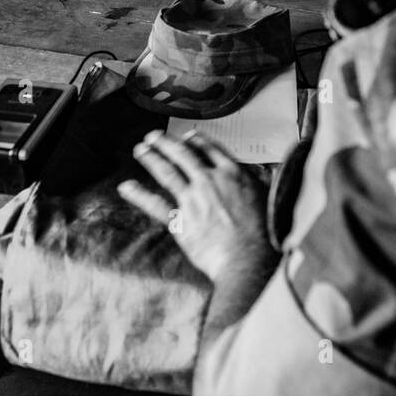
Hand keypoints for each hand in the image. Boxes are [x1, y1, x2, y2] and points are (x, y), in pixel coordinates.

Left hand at [121, 130, 271, 282]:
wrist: (248, 259)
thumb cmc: (264, 234)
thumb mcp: (269, 198)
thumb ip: (264, 181)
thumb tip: (268, 171)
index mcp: (232, 174)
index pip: (210, 149)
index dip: (196, 141)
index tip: (187, 137)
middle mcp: (209, 181)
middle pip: (183, 155)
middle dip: (166, 143)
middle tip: (153, 137)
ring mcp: (193, 199)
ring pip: (167, 172)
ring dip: (152, 158)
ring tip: (140, 150)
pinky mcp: (180, 220)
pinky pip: (155, 204)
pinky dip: (139, 195)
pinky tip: (127, 186)